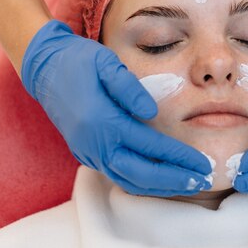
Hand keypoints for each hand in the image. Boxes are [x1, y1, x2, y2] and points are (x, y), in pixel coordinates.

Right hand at [22, 20, 211, 195]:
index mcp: (103, 121)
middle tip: (201, 180)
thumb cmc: (79, 61)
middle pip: (141, 173)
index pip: (150, 146)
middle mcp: (95, 143)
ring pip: (127, 180)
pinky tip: (157, 181)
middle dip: (174, 179)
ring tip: (185, 185)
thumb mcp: (106, 63)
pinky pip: (115, 175)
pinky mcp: (85, 153)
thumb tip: (152, 113)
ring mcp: (88, 151)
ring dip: (158, 187)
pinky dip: (139, 183)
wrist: (45, 69)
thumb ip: (129, 88)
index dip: (179, 157)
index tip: (202, 162)